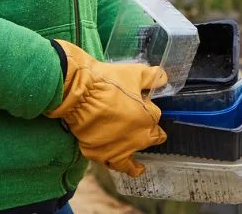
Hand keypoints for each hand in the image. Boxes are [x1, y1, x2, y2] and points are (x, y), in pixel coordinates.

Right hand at [45, 40, 167, 175]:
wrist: (78, 94)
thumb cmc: (108, 82)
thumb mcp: (135, 73)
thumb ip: (153, 78)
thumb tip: (164, 78)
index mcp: (148, 119)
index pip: (156, 117)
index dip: (149, 109)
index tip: (143, 104)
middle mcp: (136, 139)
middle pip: (149, 140)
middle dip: (150, 135)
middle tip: (146, 133)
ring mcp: (117, 150)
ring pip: (130, 163)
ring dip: (134, 165)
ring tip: (138, 169)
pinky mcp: (97, 154)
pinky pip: (108, 162)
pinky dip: (112, 162)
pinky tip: (112, 161)